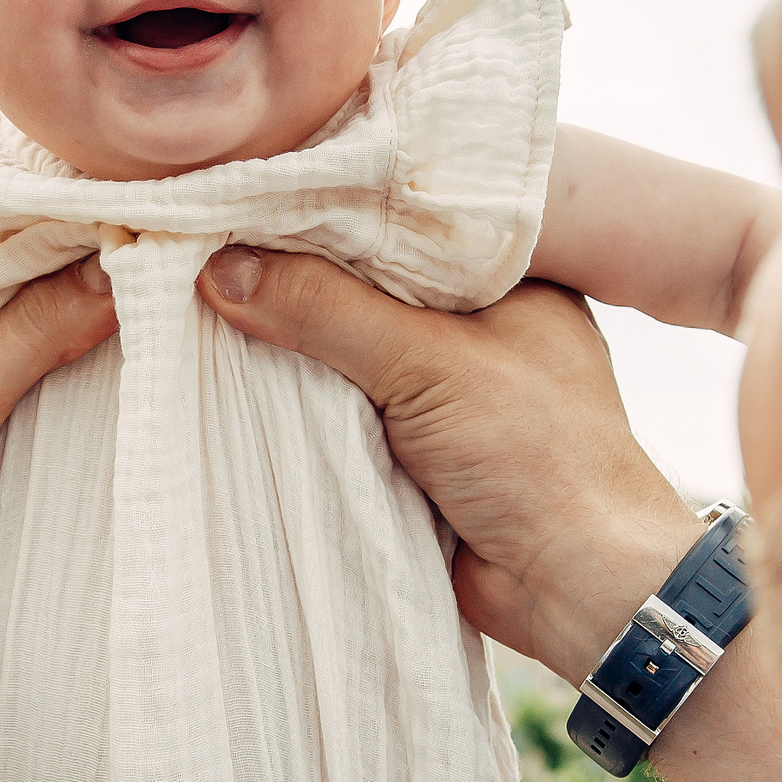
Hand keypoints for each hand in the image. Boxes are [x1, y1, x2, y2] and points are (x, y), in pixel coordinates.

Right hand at [197, 250, 696, 681]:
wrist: (575, 588)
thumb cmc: (539, 459)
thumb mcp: (430, 363)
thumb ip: (326, 312)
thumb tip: (223, 269)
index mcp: (512, 279)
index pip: (404, 224)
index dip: (330, 212)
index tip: (248, 193)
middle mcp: (482, 327)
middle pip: (369, 288)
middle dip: (300, 279)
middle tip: (209, 243)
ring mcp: (451, 392)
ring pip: (353, 352)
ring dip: (295, 347)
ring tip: (207, 299)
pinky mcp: (421, 451)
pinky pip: (347, 414)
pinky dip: (305, 407)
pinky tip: (241, 375)